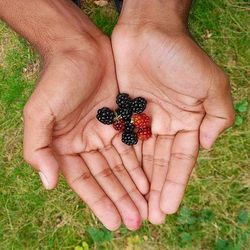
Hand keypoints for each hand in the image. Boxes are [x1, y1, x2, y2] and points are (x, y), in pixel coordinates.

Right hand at [23, 32, 147, 229]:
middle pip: (108, 178)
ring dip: (134, 187)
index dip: (100, 202)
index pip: (86, 182)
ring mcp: (107, 133)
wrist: (80, 49)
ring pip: (123, 166)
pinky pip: (134, 147)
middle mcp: (88, 144)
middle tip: (137, 220)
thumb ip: (38, 148)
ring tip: (147, 208)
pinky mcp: (123, 120)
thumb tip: (50, 183)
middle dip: (121, 199)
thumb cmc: (57, 80)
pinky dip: (141, 165)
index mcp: (67, 147)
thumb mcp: (39, 114)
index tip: (115, 222)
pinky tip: (150, 181)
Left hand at [112, 1, 234, 223]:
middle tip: (149, 217)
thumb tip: (206, 145)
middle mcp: (165, 124)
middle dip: (155, 190)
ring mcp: (143, 119)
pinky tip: (118, 181)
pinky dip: (122, 161)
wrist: (148, 32)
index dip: (174, 185)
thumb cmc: (179, 55)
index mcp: (187, 121)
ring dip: (137, 182)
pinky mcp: (124, 112)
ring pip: (140, 158)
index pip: (180, 161)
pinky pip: (122, 141)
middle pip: (158, 164)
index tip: (166, 208)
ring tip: (133, 206)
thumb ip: (218, 116)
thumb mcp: (210, 84)